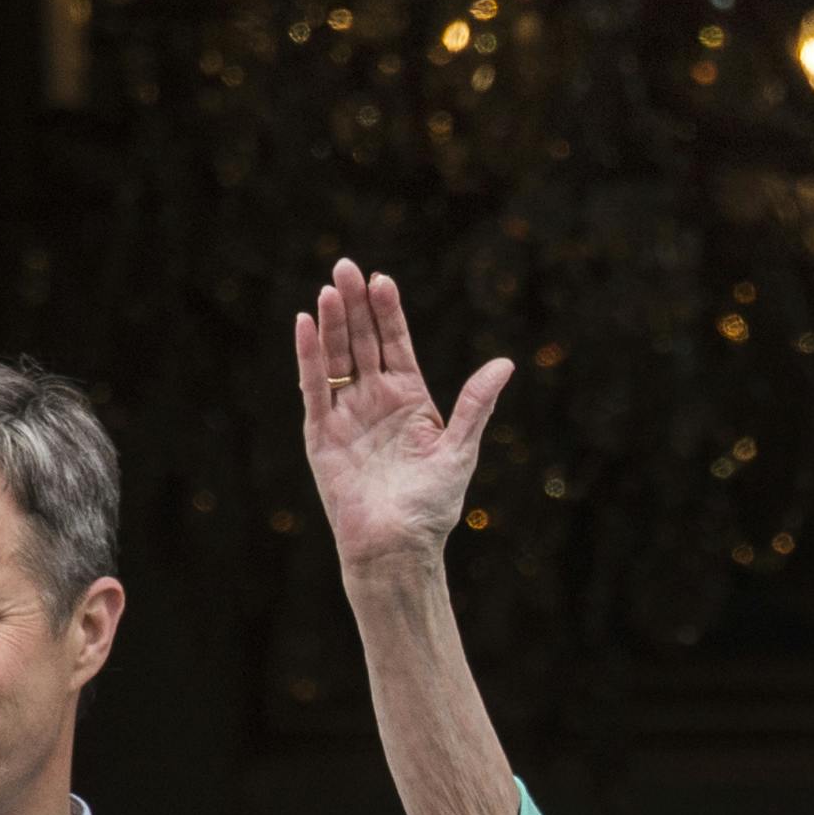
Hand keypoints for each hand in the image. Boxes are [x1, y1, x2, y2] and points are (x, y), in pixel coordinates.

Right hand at [297, 259, 512, 583]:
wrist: (397, 547)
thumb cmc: (431, 507)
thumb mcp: (460, 450)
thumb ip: (476, 405)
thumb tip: (507, 363)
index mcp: (410, 401)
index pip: (396, 346)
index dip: (389, 313)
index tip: (383, 280)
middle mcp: (375, 402)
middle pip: (362, 343)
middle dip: (356, 305)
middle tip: (346, 266)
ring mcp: (346, 416)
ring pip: (337, 359)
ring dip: (333, 323)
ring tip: (330, 287)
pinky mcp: (322, 435)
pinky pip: (314, 388)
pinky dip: (309, 357)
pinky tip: (306, 324)